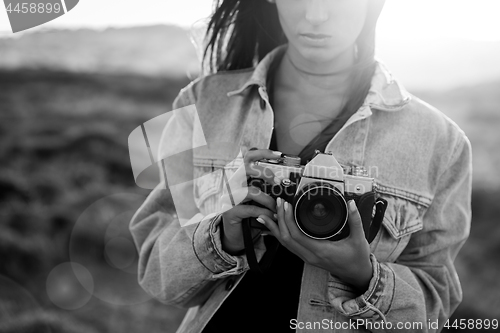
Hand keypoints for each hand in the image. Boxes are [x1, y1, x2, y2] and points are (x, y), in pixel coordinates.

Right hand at [220, 148, 280, 252]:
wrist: (236, 235)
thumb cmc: (250, 214)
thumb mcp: (259, 198)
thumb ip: (266, 188)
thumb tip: (286, 182)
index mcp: (240, 177)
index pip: (248, 157)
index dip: (262, 153)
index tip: (279, 155)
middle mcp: (232, 183)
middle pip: (246, 169)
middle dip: (264, 173)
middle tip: (278, 182)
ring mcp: (229, 197)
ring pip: (250, 191)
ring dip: (268, 199)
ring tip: (276, 206)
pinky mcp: (229, 211)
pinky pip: (251, 209)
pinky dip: (264, 212)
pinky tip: (272, 216)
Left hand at [258, 198, 372, 292]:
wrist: (357, 275)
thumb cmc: (357, 258)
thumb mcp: (359, 239)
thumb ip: (355, 220)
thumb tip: (351, 203)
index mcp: (321, 250)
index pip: (297, 235)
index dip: (288, 219)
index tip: (286, 205)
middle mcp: (310, 256)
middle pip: (286, 238)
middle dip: (279, 220)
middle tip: (277, 203)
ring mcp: (307, 258)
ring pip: (285, 244)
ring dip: (275, 228)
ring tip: (267, 214)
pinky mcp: (307, 257)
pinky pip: (289, 246)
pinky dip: (280, 235)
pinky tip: (275, 227)